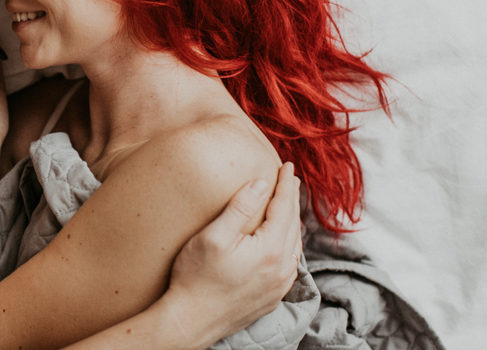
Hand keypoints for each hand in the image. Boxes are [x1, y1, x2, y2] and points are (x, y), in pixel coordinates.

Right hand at [154, 162, 301, 348]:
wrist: (191, 320)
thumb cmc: (196, 277)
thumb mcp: (214, 236)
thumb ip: (240, 207)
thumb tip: (261, 183)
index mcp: (270, 250)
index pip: (284, 208)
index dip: (286, 185)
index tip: (287, 166)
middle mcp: (282, 269)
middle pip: (293, 224)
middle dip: (291, 199)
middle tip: (289, 179)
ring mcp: (279, 285)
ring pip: (295, 245)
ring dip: (291, 221)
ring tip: (287, 204)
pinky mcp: (272, 297)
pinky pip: (290, 263)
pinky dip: (289, 243)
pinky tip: (281, 239)